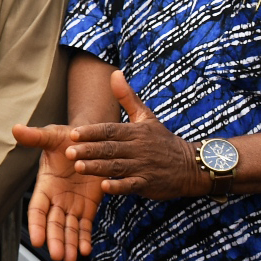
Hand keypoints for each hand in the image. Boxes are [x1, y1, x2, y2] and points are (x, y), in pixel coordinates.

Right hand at [12, 122, 103, 260]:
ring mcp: (72, 204)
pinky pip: (85, 226)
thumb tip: (16, 129)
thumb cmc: (67, 138)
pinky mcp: (88, 207)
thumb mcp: (52, 136)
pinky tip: (85, 250)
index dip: (36, 224)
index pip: (37, 208)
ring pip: (69, 229)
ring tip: (70, 259)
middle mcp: (57, 198)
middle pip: (53, 224)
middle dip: (55, 240)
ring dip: (69, 244)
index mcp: (45, 185)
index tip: (37, 240)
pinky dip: (85, 238)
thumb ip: (35, 137)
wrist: (90, 141)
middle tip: (58, 256)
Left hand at [61, 69, 206, 200]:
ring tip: (79, 168)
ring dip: (98, 168)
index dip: (92, 132)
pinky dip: (119, 186)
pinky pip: (132, 185)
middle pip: (110, 148)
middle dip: (89, 150)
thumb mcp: (147, 116)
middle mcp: (138, 148)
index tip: (73, 134)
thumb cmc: (162, 140)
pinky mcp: (149, 184)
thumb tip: (114, 73)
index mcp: (136, 131)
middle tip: (69, 152)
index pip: (110, 130)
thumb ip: (127, 97)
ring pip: (117, 167)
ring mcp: (144, 166)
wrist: (191, 165)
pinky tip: (104, 187)